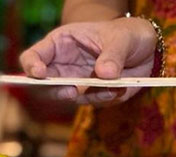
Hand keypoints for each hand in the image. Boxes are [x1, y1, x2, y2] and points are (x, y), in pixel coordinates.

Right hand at [20, 17, 157, 104]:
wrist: (144, 51)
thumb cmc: (128, 35)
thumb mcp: (123, 37)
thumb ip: (113, 54)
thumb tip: (104, 73)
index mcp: (61, 44)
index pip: (33, 56)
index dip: (31, 66)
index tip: (40, 74)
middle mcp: (62, 66)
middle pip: (42, 85)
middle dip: (55, 91)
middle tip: (72, 92)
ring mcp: (74, 83)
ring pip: (66, 98)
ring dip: (89, 95)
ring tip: (112, 87)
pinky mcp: (88, 96)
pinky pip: (90, 103)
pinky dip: (104, 99)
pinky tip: (119, 89)